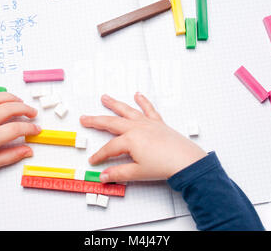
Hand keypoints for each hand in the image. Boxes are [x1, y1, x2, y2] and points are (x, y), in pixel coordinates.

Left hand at [0, 92, 40, 176]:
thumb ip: (13, 155)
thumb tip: (28, 150)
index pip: (16, 128)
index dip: (30, 128)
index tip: (36, 129)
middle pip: (10, 108)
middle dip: (26, 109)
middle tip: (32, 113)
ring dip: (13, 98)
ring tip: (21, 103)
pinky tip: (4, 102)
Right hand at [80, 93, 206, 182]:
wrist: (186, 161)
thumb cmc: (165, 165)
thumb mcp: (138, 172)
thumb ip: (118, 173)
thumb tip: (104, 176)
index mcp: (130, 140)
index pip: (109, 148)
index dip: (100, 155)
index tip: (94, 160)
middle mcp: (137, 128)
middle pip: (112, 123)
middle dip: (96, 121)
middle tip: (84, 118)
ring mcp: (147, 123)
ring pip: (127, 111)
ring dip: (114, 104)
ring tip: (105, 97)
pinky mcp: (158, 123)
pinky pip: (149, 109)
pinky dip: (143, 101)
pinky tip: (138, 95)